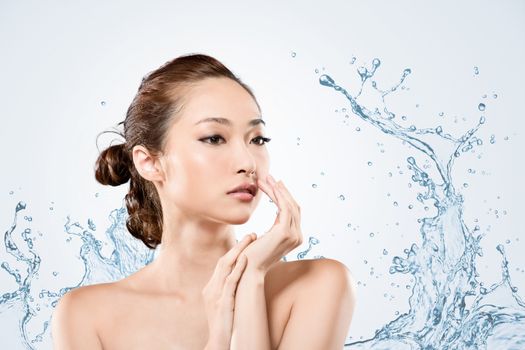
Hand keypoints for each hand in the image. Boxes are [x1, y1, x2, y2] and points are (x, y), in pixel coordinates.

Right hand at [201, 233, 256, 349]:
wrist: (219, 343)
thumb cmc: (225, 326)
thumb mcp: (225, 304)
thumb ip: (229, 291)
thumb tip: (242, 280)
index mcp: (211, 288)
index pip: (221, 264)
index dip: (234, 251)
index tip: (247, 241)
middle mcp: (211, 288)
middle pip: (222, 261)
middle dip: (237, 246)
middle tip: (252, 235)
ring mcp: (215, 295)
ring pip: (225, 267)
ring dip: (239, 251)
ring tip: (251, 239)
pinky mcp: (223, 302)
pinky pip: (230, 282)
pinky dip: (237, 269)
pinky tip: (245, 259)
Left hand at [242, 174, 302, 273]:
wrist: (247, 268)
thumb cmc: (251, 254)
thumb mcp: (266, 237)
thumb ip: (274, 227)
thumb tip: (277, 213)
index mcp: (294, 237)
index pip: (292, 212)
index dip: (284, 197)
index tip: (274, 184)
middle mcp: (298, 236)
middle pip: (294, 206)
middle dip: (281, 190)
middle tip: (270, 177)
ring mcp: (294, 235)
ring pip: (289, 205)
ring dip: (277, 190)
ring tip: (266, 179)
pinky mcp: (285, 232)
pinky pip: (284, 208)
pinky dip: (278, 195)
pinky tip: (270, 187)